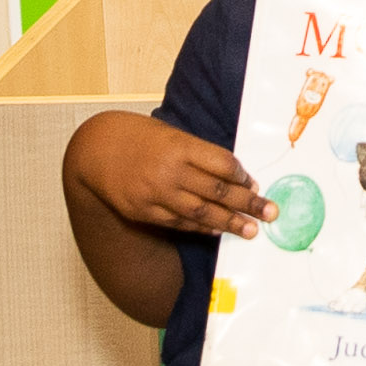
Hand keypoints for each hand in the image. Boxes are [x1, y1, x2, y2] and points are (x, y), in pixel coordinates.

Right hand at [68, 108, 271, 239]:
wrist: (95, 150)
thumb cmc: (138, 137)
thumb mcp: (170, 135)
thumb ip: (199, 154)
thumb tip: (234, 177)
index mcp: (179, 146)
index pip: (222, 164)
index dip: (243, 176)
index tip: (255, 184)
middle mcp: (169, 171)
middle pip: (218, 191)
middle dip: (248, 203)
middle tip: (270, 212)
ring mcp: (156, 194)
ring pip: (202, 212)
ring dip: (230, 222)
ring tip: (251, 230)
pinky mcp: (145, 211)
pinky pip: (180, 222)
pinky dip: (201, 227)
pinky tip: (217, 229)